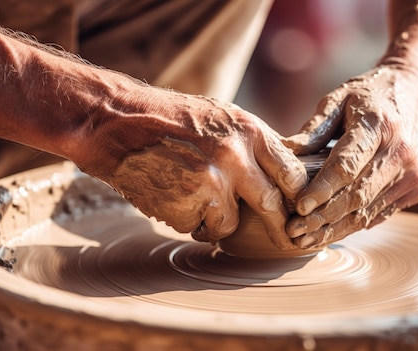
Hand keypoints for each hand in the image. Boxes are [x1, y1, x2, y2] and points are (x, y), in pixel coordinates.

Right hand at [77, 85, 306, 248]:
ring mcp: (210, 183)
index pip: (291, 173)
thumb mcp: (220, 118)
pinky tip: (169, 194)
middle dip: (279, 226)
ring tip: (189, 193)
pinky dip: (186, 220)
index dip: (298, 196)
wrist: (117, 124)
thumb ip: (251, 145)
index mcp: (248, 130)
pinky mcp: (185, 206)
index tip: (300, 211)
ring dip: (214, 220)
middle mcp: (234, 156)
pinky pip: (197, 227)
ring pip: (229, 224)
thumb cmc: (169, 119)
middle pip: (272, 205)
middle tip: (285, 238)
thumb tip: (285, 178)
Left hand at [283, 65, 417, 247]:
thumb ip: (313, 128)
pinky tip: (328, 233)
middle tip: (294, 231)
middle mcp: (401, 153)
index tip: (299, 207)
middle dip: (322, 218)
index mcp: (379, 126)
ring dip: (334, 229)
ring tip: (305, 240)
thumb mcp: (339, 98)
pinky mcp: (416, 189)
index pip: (346, 166)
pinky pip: (379, 213)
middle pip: (356, 195)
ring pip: (367, 211)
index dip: (321, 190)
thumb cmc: (371, 96)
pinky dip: (352, 225)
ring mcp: (412, 174)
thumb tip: (284, 154)